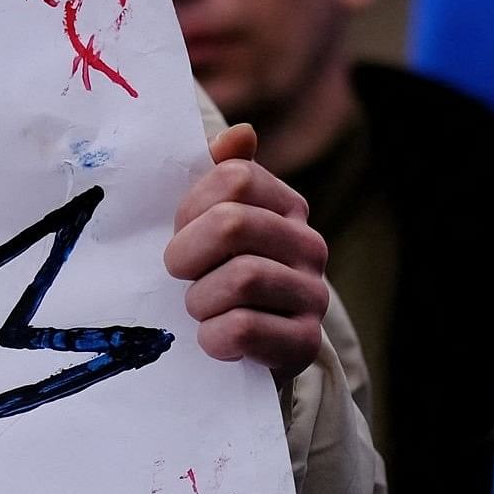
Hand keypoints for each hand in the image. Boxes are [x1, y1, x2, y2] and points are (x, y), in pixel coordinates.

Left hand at [166, 123, 328, 379]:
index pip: (233, 179)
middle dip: (188, 255)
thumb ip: (220, 177)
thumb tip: (241, 134)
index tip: (179, 235)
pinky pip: (245, 329)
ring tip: (201, 311)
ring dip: (200, 301)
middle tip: (181, 278)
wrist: (242, 360)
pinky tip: (214, 341)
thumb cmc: (214, 281)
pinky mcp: (305, 344)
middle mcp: (310, 245)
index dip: (190, 208)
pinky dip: (214, 338)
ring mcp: (314, 295)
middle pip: (233, 224)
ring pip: (241, 279)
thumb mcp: (207, 226)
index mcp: (287, 207)